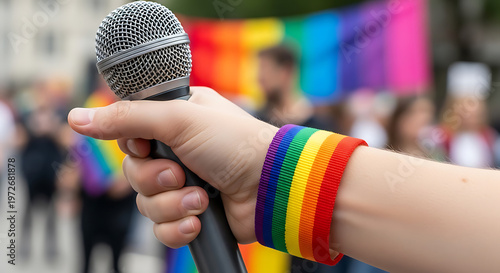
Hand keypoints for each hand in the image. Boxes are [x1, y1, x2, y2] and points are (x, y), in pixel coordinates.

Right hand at [68, 87, 277, 247]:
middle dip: (156, 179)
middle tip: (181, 173)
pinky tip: (200, 218)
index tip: (149, 145)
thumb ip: (126, 118)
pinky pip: (162, 229)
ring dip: (173, 203)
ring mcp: (184, 184)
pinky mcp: (191, 213)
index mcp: (174, 121)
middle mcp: (177, 151)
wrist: (270, 186)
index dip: (134, 146)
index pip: (129, 135)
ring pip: (146, 204)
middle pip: (134, 172)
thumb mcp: (178, 119)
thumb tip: (76, 117)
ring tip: (201, 196)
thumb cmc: (234, 143)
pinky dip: (179, 227)